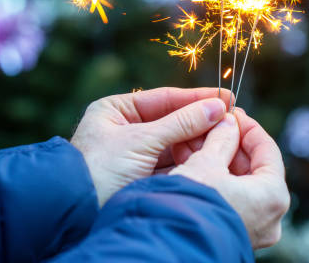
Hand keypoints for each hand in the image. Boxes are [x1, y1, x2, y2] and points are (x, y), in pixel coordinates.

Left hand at [71, 87, 233, 205]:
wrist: (77, 212)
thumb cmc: (99, 168)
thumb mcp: (141, 140)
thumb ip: (181, 123)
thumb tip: (217, 107)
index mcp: (116, 110)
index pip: (163, 98)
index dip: (195, 97)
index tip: (224, 96)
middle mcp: (125, 129)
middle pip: (172, 120)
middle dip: (201, 121)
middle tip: (232, 118)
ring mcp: (135, 154)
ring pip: (175, 144)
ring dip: (199, 142)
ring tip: (227, 137)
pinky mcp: (143, 177)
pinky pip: (173, 164)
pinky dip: (191, 161)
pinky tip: (212, 156)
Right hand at [170, 110, 289, 248]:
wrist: (167, 244)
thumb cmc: (193, 204)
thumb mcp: (207, 162)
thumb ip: (222, 138)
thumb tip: (228, 123)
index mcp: (273, 195)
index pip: (268, 150)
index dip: (248, 127)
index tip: (232, 113)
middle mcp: (269, 217)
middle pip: (252, 167)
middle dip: (228, 143)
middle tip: (211, 125)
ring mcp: (251, 228)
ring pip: (238, 182)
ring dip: (217, 158)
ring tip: (195, 140)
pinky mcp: (232, 233)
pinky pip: (229, 198)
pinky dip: (214, 179)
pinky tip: (193, 160)